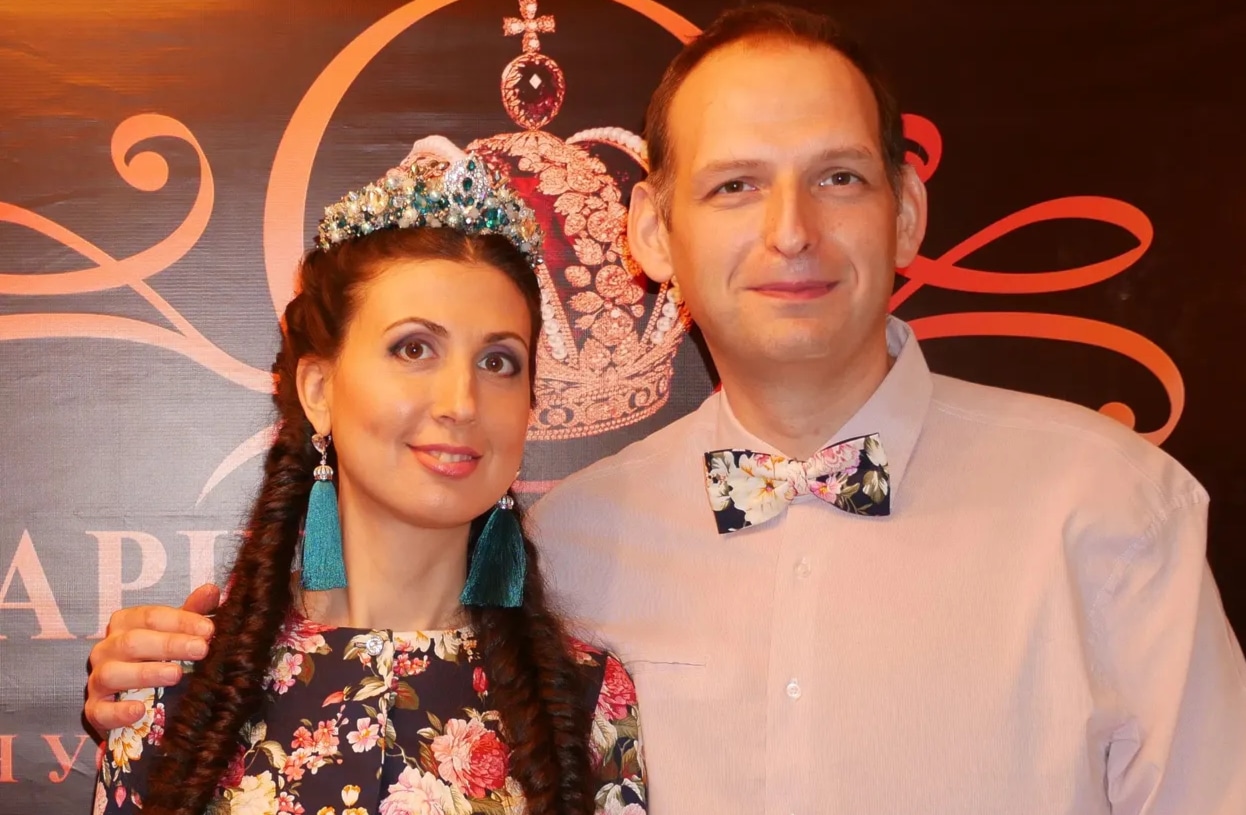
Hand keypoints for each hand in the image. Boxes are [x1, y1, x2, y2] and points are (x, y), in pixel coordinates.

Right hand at [85, 583, 219, 733]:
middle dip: (170, 644)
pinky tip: (139, 711)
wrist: (135, 699)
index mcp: (125, 624)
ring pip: (113, 673)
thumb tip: (211, 590)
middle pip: (133, 641)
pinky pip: (101, 711)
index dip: (182, 621)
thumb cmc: (158, 656)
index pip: (151, 616)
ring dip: (146, 673)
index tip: (209, 630)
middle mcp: (106, 649)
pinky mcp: (95, 710)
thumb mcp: (175, 632)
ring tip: (177, 675)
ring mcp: (97, 680)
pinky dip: (119, 712)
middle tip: (201, 650)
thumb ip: (192, 612)